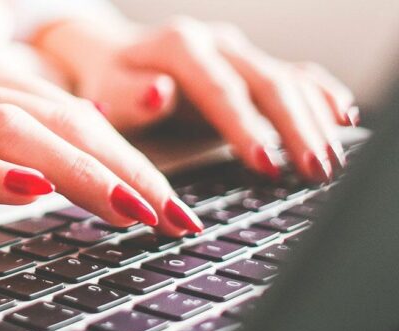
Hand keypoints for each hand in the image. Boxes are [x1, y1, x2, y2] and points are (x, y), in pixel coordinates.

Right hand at [0, 51, 204, 235]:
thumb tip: (63, 177)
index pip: (72, 114)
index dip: (132, 157)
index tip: (175, 205)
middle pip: (60, 119)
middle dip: (128, 169)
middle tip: (176, 218)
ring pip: (14, 132)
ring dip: (80, 172)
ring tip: (130, 209)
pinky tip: (28, 192)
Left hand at [37, 16, 356, 181]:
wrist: (110, 55)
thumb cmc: (105, 82)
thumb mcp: (104, 92)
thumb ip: (128, 96)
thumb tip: (158, 94)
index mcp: (179, 47)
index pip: (220, 90)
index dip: (245, 127)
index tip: (264, 163)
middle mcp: (216, 43)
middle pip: (267, 83)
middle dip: (294, 129)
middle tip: (313, 170)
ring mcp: (238, 53)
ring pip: (288, 81)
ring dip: (314, 122)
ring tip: (328, 164)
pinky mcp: (251, 66)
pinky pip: (296, 76)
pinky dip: (321, 96)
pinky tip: (343, 119)